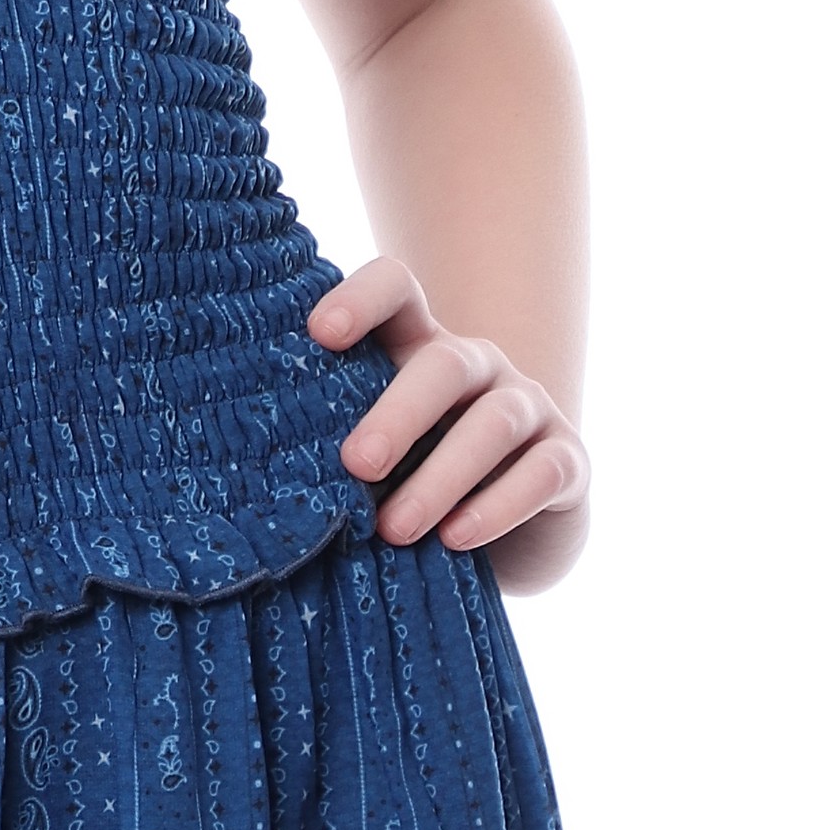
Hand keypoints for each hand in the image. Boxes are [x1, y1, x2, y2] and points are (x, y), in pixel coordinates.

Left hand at [309, 257, 590, 556]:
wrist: (506, 538)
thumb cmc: (411, 484)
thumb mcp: (373, 460)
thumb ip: (337, 445)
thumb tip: (261, 477)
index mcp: (417, 347)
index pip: (396, 291)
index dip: (361, 299)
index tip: (320, 333)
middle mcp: (477, 366)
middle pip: (444, 364)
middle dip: (398, 413)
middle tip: (357, 464)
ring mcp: (530, 407)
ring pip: (494, 421)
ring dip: (442, 476)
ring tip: (396, 529)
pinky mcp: (568, 461)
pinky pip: (542, 472)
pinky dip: (498, 506)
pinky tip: (457, 538)